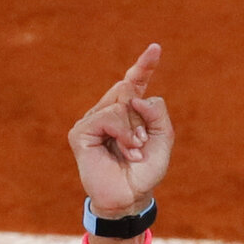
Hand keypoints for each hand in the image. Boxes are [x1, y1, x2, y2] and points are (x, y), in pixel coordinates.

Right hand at [68, 44, 174, 217]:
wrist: (131, 196)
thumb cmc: (145, 170)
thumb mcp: (163, 139)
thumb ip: (157, 113)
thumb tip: (136, 98)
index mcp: (128, 112)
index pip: (135, 82)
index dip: (144, 65)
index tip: (156, 48)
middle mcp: (108, 111)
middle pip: (130, 91)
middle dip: (143, 117)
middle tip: (142, 143)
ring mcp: (92, 120)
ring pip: (121, 104)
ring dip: (134, 131)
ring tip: (134, 152)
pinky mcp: (81, 131)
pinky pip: (108, 117)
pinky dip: (123, 134)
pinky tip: (126, 152)